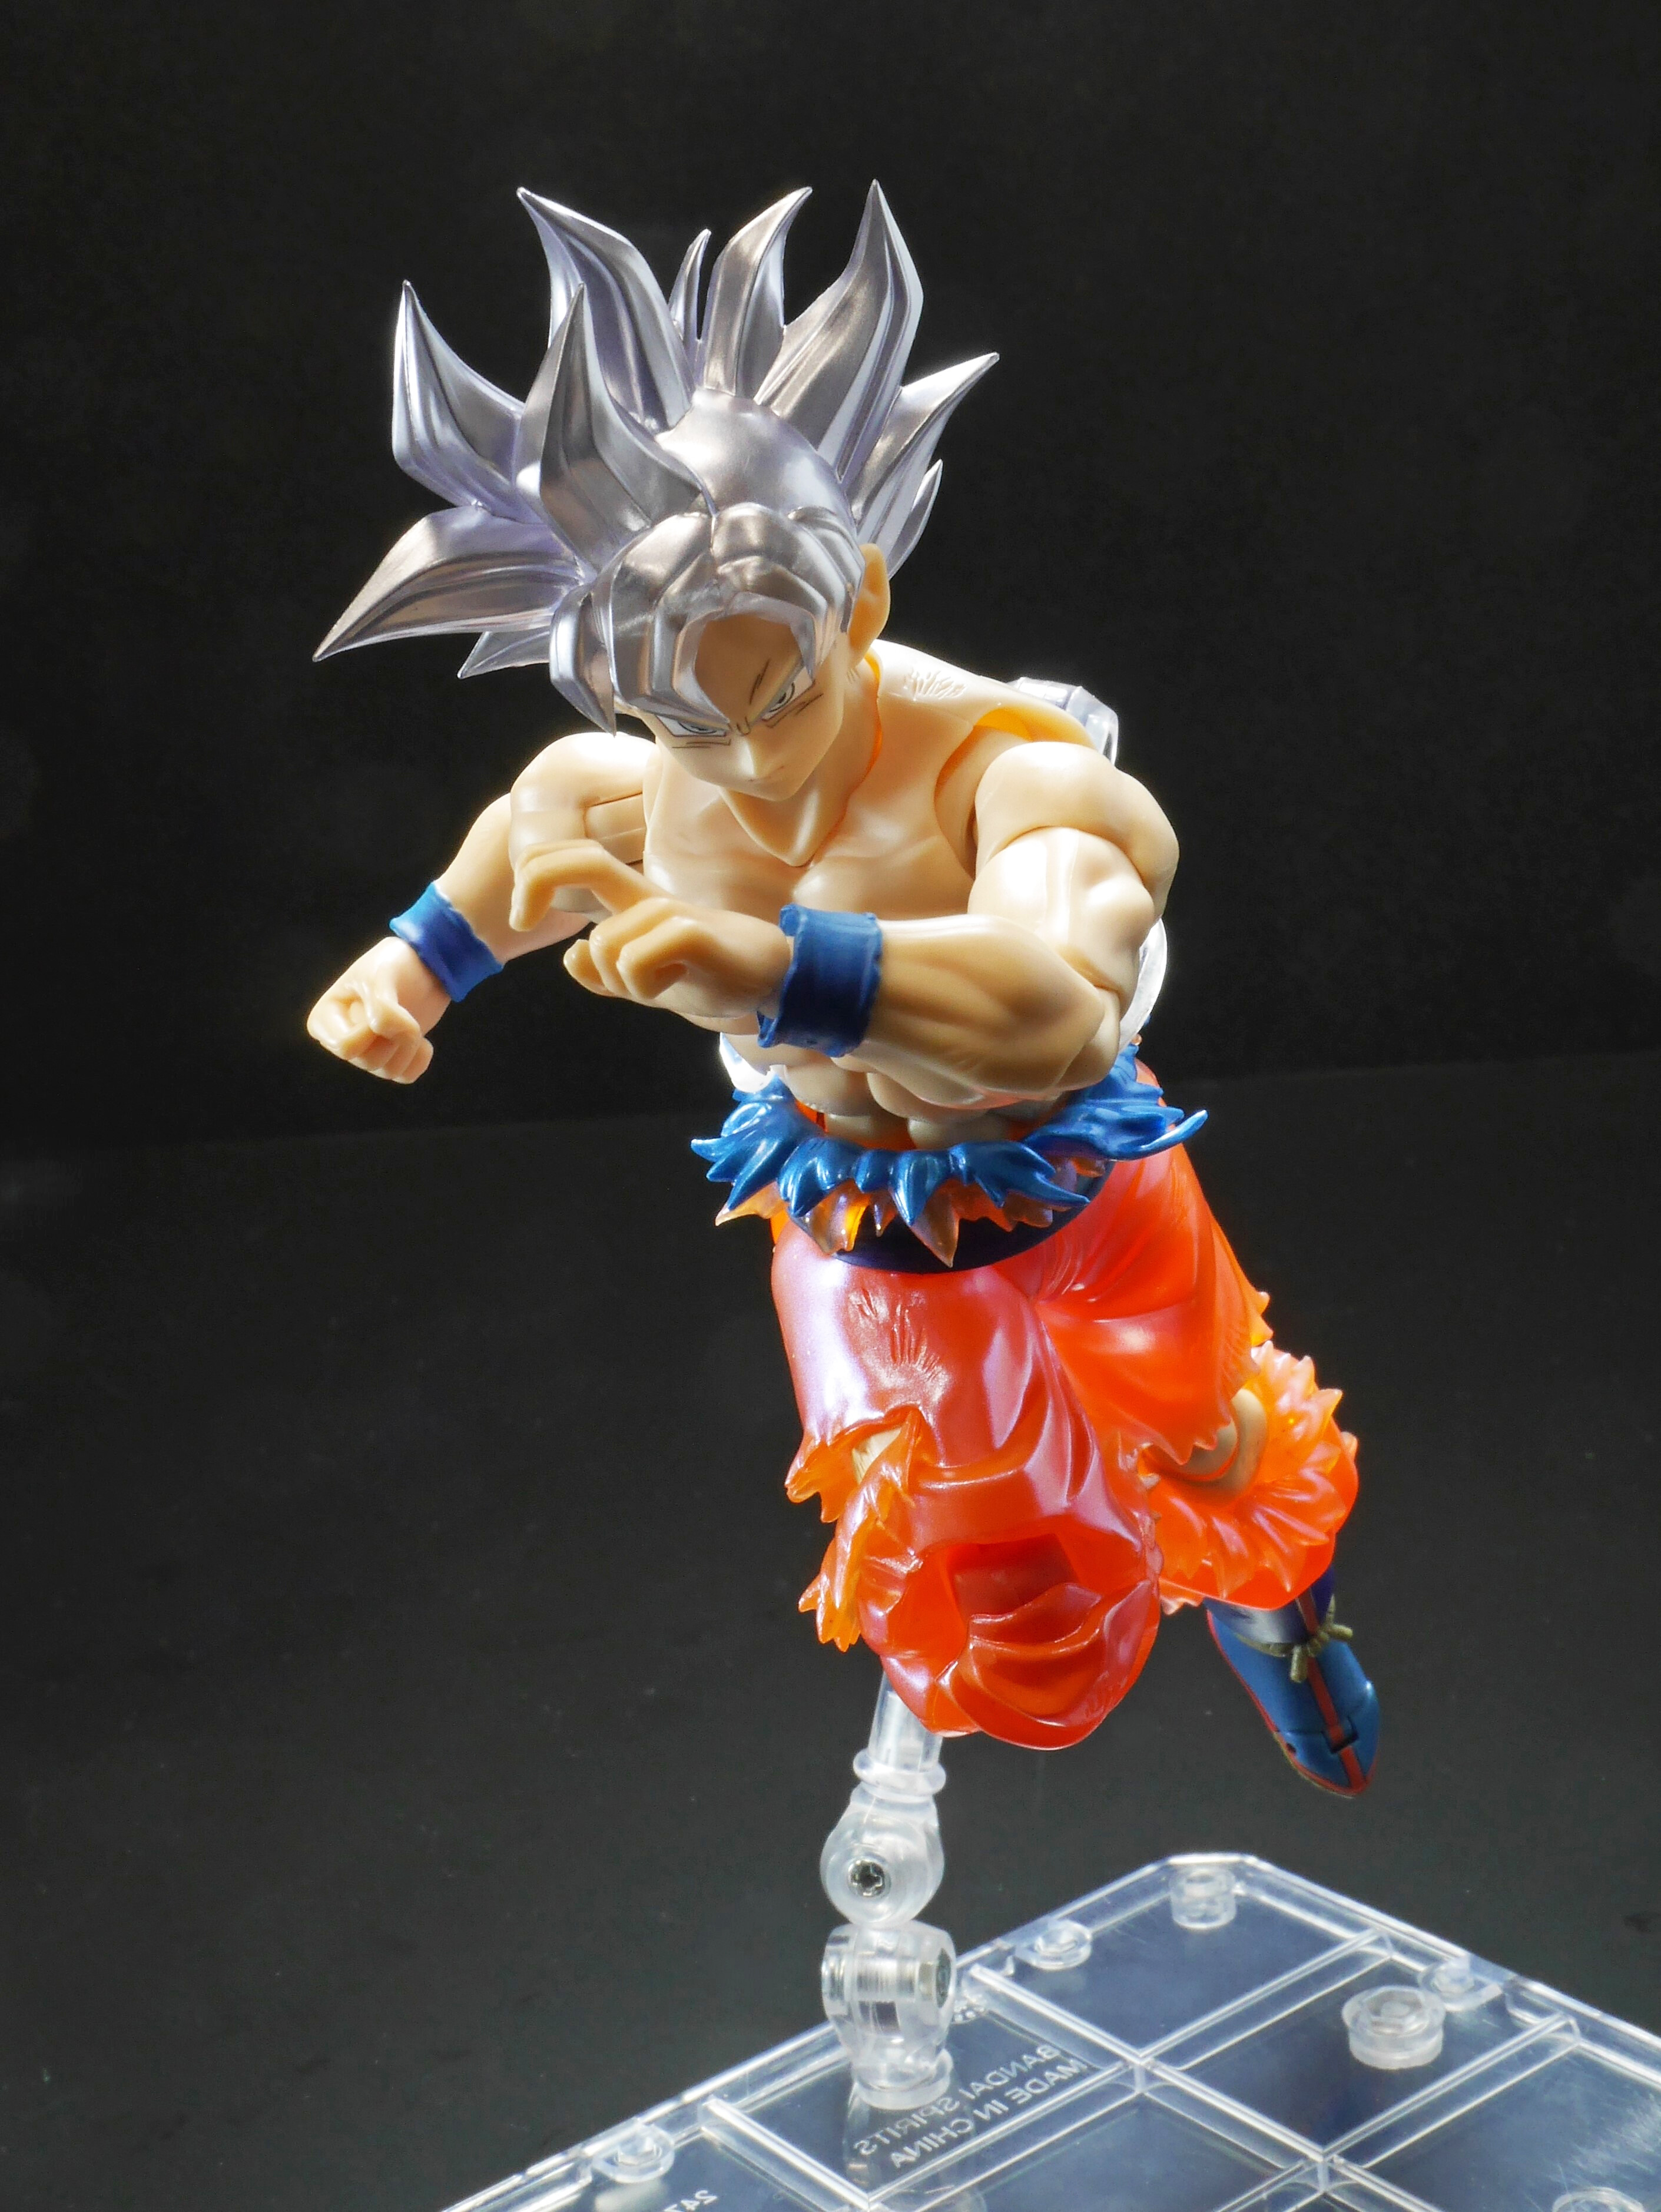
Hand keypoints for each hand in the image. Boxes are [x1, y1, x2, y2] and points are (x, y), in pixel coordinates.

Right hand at [306, 937, 449, 1082]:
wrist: (426, 966)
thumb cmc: (394, 964)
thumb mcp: (382, 976)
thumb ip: (381, 1007)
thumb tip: (385, 1034)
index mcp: (326, 1018)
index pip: (344, 1047)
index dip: (370, 1032)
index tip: (380, 1005)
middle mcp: (341, 1039)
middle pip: (367, 1060)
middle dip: (392, 1037)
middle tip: (401, 1011)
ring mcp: (367, 1051)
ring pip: (386, 1071)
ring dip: (408, 1046)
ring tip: (411, 1022)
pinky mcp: (392, 1058)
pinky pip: (405, 1076)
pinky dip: (419, 1059)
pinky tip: (423, 1041)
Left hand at [513, 840, 789, 1025]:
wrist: (777, 981)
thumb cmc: (717, 976)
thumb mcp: (650, 986)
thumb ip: (609, 977)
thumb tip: (571, 955)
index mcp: (634, 905)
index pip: (578, 860)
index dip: (536, 873)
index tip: (520, 916)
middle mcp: (648, 899)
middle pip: (583, 861)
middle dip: (535, 882)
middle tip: (520, 920)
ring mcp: (672, 912)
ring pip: (606, 943)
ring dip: (622, 980)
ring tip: (664, 984)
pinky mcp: (694, 930)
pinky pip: (637, 959)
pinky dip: (645, 985)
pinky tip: (678, 985)